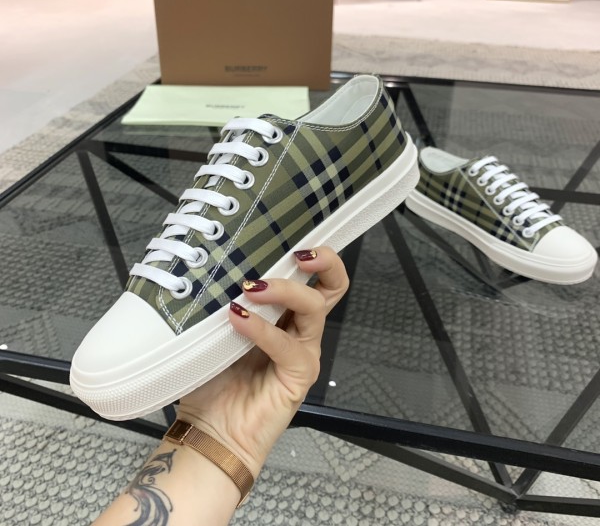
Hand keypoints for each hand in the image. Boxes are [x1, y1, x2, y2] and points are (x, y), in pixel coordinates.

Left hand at [176, 247, 348, 476]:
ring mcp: (303, 351)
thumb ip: (224, 300)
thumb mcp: (215, 329)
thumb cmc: (212, 379)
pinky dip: (262, 328)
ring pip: (314, 307)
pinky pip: (288, 345)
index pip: (311, 277)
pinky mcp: (299, 376)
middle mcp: (300, 329)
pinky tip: (237, 319)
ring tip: (251, 288)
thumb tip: (215, 264)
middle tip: (298, 253)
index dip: (311, 254)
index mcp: (284, 314)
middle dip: (324, 261)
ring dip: (284, 290)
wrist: (210, 431)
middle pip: (333, 286)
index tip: (289, 236)